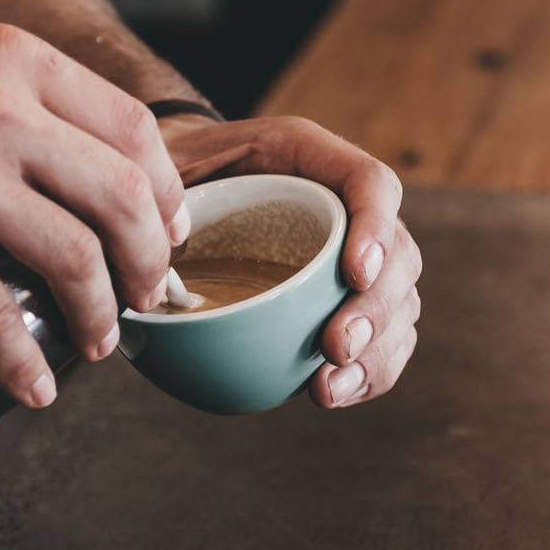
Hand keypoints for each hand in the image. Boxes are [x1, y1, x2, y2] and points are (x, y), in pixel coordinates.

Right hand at [0, 24, 187, 408]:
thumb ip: (11, 91)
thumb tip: (75, 150)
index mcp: (14, 61)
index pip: (133, 125)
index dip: (166, 188)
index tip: (167, 224)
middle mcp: (0, 111)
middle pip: (124, 196)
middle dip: (150, 258)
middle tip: (145, 292)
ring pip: (77, 258)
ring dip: (102, 313)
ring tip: (97, 339)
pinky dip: (24, 362)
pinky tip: (33, 383)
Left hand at [159, 115, 420, 408]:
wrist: (177, 187)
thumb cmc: (172, 171)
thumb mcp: (164, 164)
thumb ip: (162, 200)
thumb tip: (148, 268)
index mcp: (307, 157)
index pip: (371, 183)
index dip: (376, 228)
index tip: (353, 273)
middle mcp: (345, 205)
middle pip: (399, 254)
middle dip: (376, 308)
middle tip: (335, 346)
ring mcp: (355, 257)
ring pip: (401, 304)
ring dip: (377, 351)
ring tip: (328, 387)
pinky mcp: (346, 301)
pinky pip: (383, 339)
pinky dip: (369, 371)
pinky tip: (332, 392)